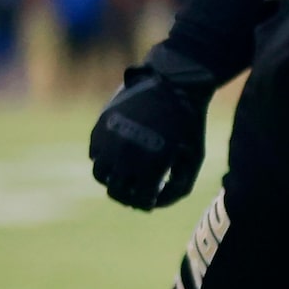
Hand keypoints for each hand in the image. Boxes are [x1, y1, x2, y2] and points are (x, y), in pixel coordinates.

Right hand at [88, 44, 215, 209]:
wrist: (172, 84)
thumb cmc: (188, 125)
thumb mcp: (194, 158)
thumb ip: (179, 187)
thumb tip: (154, 203)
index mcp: (152, 165)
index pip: (140, 199)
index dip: (146, 202)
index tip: (150, 199)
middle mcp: (127, 155)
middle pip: (116, 192)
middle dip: (127, 196)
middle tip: (136, 193)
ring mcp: (110, 141)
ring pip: (100, 176)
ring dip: (112, 180)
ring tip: (125, 176)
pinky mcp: (100, 128)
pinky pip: (95, 155)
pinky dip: (104, 161)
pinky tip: (119, 156)